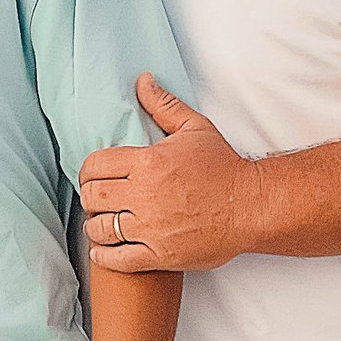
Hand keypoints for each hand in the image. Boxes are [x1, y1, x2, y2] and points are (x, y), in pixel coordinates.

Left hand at [80, 73, 251, 273]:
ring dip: (95, 226)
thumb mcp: (194, 128)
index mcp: (148, 162)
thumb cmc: (224, 167)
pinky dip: (104, 256)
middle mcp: (145, 195)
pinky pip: (118, 259)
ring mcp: (151, 227)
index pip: (95, 165)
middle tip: (97, 198)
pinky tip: (103, 250)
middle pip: (93, 196)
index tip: (94, 176)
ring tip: (101, 223)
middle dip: (90, 196)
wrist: (252, 206)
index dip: (88, 170)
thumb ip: (163, 104)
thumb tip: (143, 81)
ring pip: (100, 228)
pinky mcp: (160, 254)